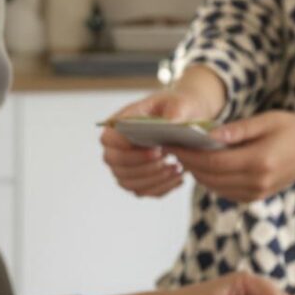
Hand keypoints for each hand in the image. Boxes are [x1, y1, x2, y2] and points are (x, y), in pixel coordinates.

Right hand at [99, 72, 225, 198]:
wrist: (186, 118)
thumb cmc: (177, 106)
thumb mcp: (180, 102)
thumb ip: (176, 112)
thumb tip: (173, 126)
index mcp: (120, 124)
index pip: (109, 138)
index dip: (123, 144)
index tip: (151, 145)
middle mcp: (117, 148)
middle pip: (116, 163)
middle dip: (141, 163)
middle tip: (164, 155)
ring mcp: (125, 168)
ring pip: (128, 182)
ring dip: (152, 178)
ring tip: (176, 167)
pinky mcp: (138, 181)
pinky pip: (143, 191)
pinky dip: (161, 187)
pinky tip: (179, 176)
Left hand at [169, 110, 294, 205]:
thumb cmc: (293, 127)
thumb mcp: (266, 120)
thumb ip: (237, 130)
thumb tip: (208, 136)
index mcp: (259, 162)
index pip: (213, 163)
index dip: (189, 154)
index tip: (171, 142)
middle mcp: (257, 183)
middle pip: (210, 177)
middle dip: (188, 163)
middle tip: (170, 147)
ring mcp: (257, 193)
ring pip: (214, 187)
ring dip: (197, 173)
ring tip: (183, 154)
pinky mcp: (257, 197)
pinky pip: (225, 192)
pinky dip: (211, 180)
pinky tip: (203, 165)